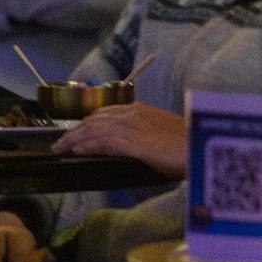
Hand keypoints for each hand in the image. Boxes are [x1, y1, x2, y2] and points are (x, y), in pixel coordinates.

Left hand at [51, 101, 187, 176]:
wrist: (202, 149)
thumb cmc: (188, 145)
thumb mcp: (163, 133)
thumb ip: (144, 133)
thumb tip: (131, 142)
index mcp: (140, 110)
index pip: (105, 113)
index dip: (87, 123)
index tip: (75, 133)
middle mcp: (133, 114)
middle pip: (95, 119)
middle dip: (75, 131)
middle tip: (60, 143)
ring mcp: (133, 127)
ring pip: (95, 129)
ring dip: (75, 139)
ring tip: (60, 149)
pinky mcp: (134, 142)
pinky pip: (103, 142)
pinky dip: (87, 145)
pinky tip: (76, 151)